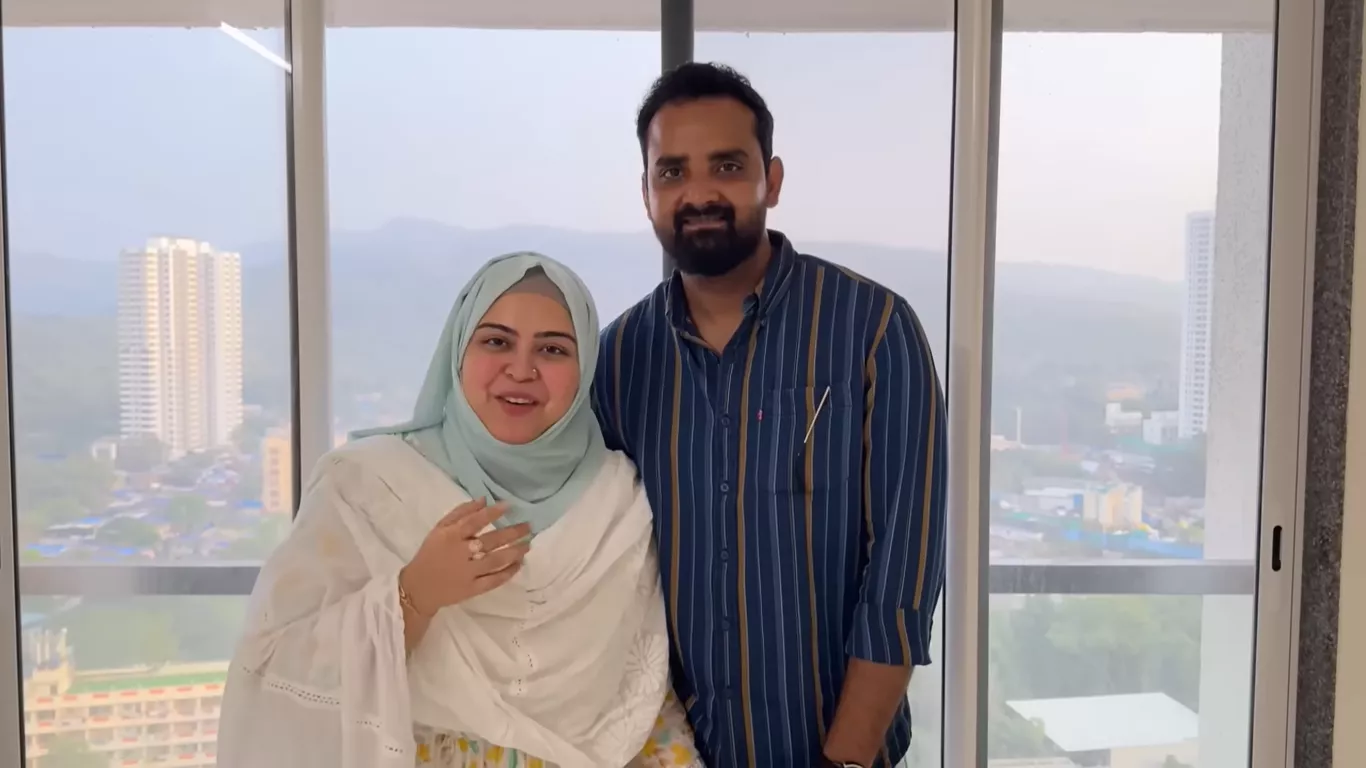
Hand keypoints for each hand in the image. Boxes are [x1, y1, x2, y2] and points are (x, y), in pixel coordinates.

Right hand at [400, 498, 530, 614]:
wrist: (418, 588)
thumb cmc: (430, 553)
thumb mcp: (439, 529)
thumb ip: (461, 513)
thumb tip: (484, 499)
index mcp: (451, 537)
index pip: (474, 522)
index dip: (493, 513)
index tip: (510, 505)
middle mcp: (461, 554)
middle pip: (491, 542)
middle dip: (512, 533)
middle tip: (529, 527)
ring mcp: (468, 573)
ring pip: (496, 561)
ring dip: (515, 552)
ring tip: (528, 544)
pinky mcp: (472, 589)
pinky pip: (494, 580)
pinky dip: (508, 572)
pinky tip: (519, 564)